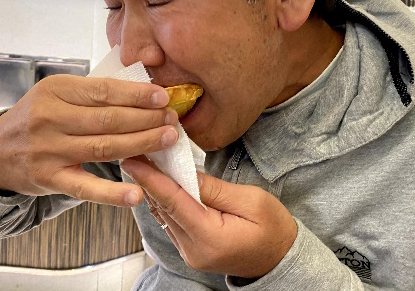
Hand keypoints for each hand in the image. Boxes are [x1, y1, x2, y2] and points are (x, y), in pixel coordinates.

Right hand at [0, 75, 178, 206]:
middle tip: (172, 119)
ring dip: (141, 144)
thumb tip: (142, 92)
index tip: (162, 97)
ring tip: (167, 139)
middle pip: (108, 119)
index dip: (136, 95)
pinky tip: (136, 194)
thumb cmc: (37, 118)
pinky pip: (85, 187)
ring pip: (104, 147)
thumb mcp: (56, 94)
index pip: (104, 91)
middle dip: (146, 119)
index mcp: (55, 90)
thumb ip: (92, 93)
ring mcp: (49, 150)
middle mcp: (50, 118)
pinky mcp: (49, 179)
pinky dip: (111, 193)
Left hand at [120, 156, 296, 278]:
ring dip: (154, 190)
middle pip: (164, 209)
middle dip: (148, 180)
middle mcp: (194, 250)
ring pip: (164, 216)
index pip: (174, 203)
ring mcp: (190, 253)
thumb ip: (215, 189)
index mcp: (211, 237)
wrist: (281, 260)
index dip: (151, 180)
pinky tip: (159, 183)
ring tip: (144, 163)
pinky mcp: (190, 250)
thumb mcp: (252, 201)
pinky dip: (164, 201)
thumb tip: (186, 174)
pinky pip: (171, 222)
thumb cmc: (274, 229)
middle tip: (135, 153)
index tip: (133, 162)